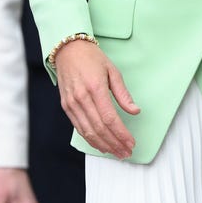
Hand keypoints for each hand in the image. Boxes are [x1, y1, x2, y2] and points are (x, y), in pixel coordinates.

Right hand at [54, 41, 139, 159]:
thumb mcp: (112, 71)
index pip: (110, 118)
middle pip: (100, 128)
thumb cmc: (91, 58)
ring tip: (116, 152)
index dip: (121, 134)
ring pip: (88, 132)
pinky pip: (79, 128)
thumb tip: (135, 111)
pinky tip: (101, 145)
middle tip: (126, 152)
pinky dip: (91, 139)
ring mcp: (72, 104)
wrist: (68, 50)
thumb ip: (123, 94)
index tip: (131, 142)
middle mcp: (81, 98)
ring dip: (104, 145)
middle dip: (115, 143)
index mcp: (95, 88)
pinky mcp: (66, 107)